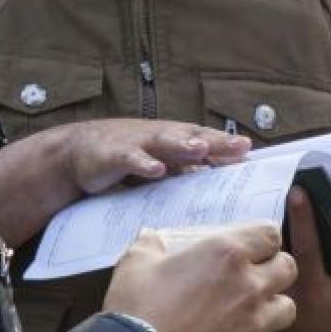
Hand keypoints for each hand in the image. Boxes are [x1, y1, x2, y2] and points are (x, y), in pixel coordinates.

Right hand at [0, 120, 249, 246]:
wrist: (76, 154)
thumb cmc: (126, 161)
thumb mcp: (159, 169)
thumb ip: (187, 176)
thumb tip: (222, 193)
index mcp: (174, 143)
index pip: (208, 144)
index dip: (229, 148)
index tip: (254, 155)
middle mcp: (160, 138)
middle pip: (193, 138)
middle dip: (216, 142)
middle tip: (239, 147)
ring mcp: (137, 144)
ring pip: (164, 142)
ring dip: (183, 144)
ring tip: (200, 149)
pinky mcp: (112, 154)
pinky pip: (130, 158)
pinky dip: (142, 162)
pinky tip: (155, 168)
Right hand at [102, 223, 297, 331]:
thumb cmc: (138, 309)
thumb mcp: (136, 262)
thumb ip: (151, 244)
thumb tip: (152, 239)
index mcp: (227, 254)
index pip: (270, 234)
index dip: (263, 238)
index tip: (252, 245)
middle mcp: (248, 285)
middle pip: (288, 268)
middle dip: (274, 268)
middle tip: (254, 273)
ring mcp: (253, 322)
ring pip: (287, 306)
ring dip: (273, 303)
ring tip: (251, 306)